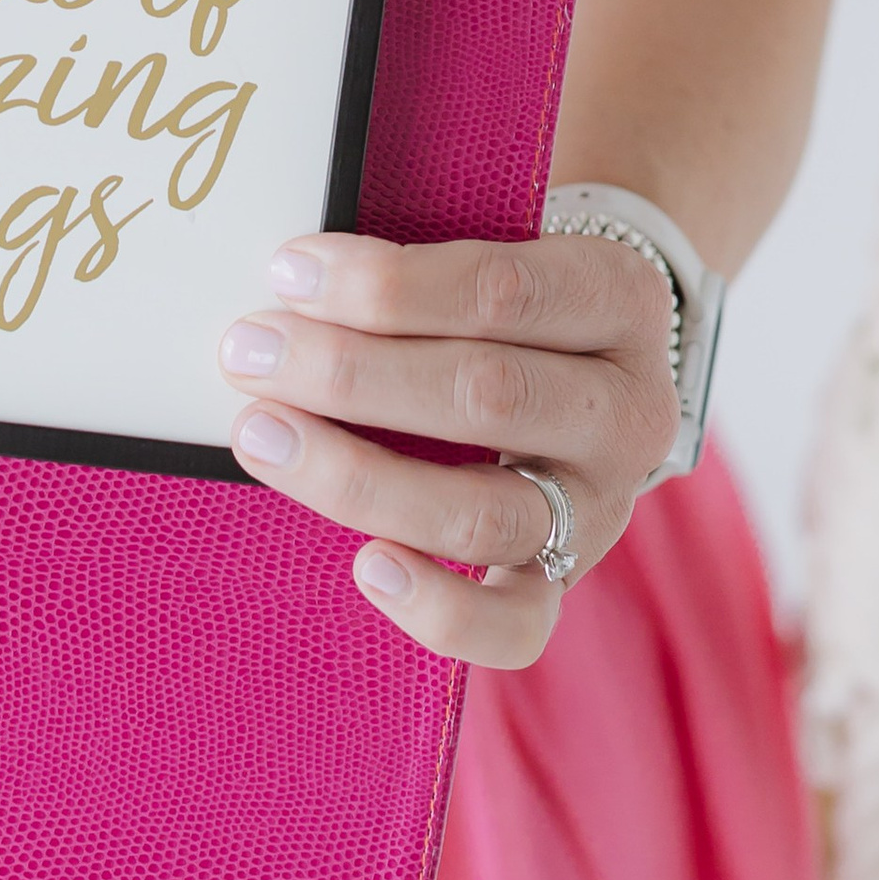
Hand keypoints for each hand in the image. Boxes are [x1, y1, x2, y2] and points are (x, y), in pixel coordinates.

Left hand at [216, 231, 679, 666]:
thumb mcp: (493, 252)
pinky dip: (439, 608)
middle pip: (485, 396)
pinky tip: (367, 568)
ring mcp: (602, 506)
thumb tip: (290, 284)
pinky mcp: (566, 579)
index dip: (386, 286)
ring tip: (262, 437)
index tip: (288, 275)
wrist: (584, 372)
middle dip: (349, 374)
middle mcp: (628, 409)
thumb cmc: (504, 303)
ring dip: (356, 477)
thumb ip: (415, 262)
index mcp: (619, 299)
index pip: (500, 291)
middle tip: (250, 354)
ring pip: (483, 514)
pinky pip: (516, 626)